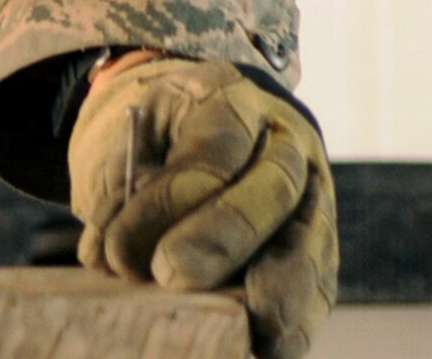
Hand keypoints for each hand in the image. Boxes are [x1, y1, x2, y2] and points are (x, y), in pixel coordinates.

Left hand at [68, 55, 337, 358]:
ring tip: (248, 325)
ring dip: (279, 287)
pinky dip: (298, 321)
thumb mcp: (132, 137)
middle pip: (270, 188)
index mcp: (231, 98)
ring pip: (308, 239)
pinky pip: (321, 285)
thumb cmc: (161, 135)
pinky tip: (268, 347)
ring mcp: (313, 193)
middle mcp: (285, 141)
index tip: (119, 247)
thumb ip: (121, 190)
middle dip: (221, 238)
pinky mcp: (323, 245)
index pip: (213, 149)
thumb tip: (107, 258)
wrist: (206, 121)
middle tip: (170, 275)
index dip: (167, 202)